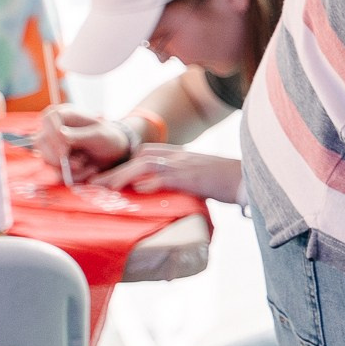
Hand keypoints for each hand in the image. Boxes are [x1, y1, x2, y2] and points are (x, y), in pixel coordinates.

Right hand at [37, 107, 133, 180]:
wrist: (113, 153)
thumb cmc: (108, 138)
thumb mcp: (99, 135)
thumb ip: (80, 135)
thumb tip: (61, 134)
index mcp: (63, 114)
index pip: (48, 120)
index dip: (54, 137)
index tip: (65, 151)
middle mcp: (52, 128)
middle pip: (41, 142)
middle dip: (59, 157)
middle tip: (79, 163)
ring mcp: (50, 145)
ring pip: (47, 160)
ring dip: (69, 167)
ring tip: (87, 162)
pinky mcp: (53, 161)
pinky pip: (56, 173)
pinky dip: (73, 175)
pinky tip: (87, 169)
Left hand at [97, 146, 241, 203]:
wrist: (251, 177)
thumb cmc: (227, 180)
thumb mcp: (198, 176)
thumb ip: (177, 179)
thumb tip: (154, 191)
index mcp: (179, 154)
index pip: (144, 154)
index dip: (122, 165)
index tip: (104, 178)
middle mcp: (179, 155)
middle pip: (138, 157)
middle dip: (114, 170)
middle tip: (93, 184)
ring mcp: (184, 164)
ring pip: (144, 164)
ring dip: (121, 175)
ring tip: (103, 188)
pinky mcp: (192, 176)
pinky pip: (165, 176)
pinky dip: (149, 182)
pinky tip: (135, 190)